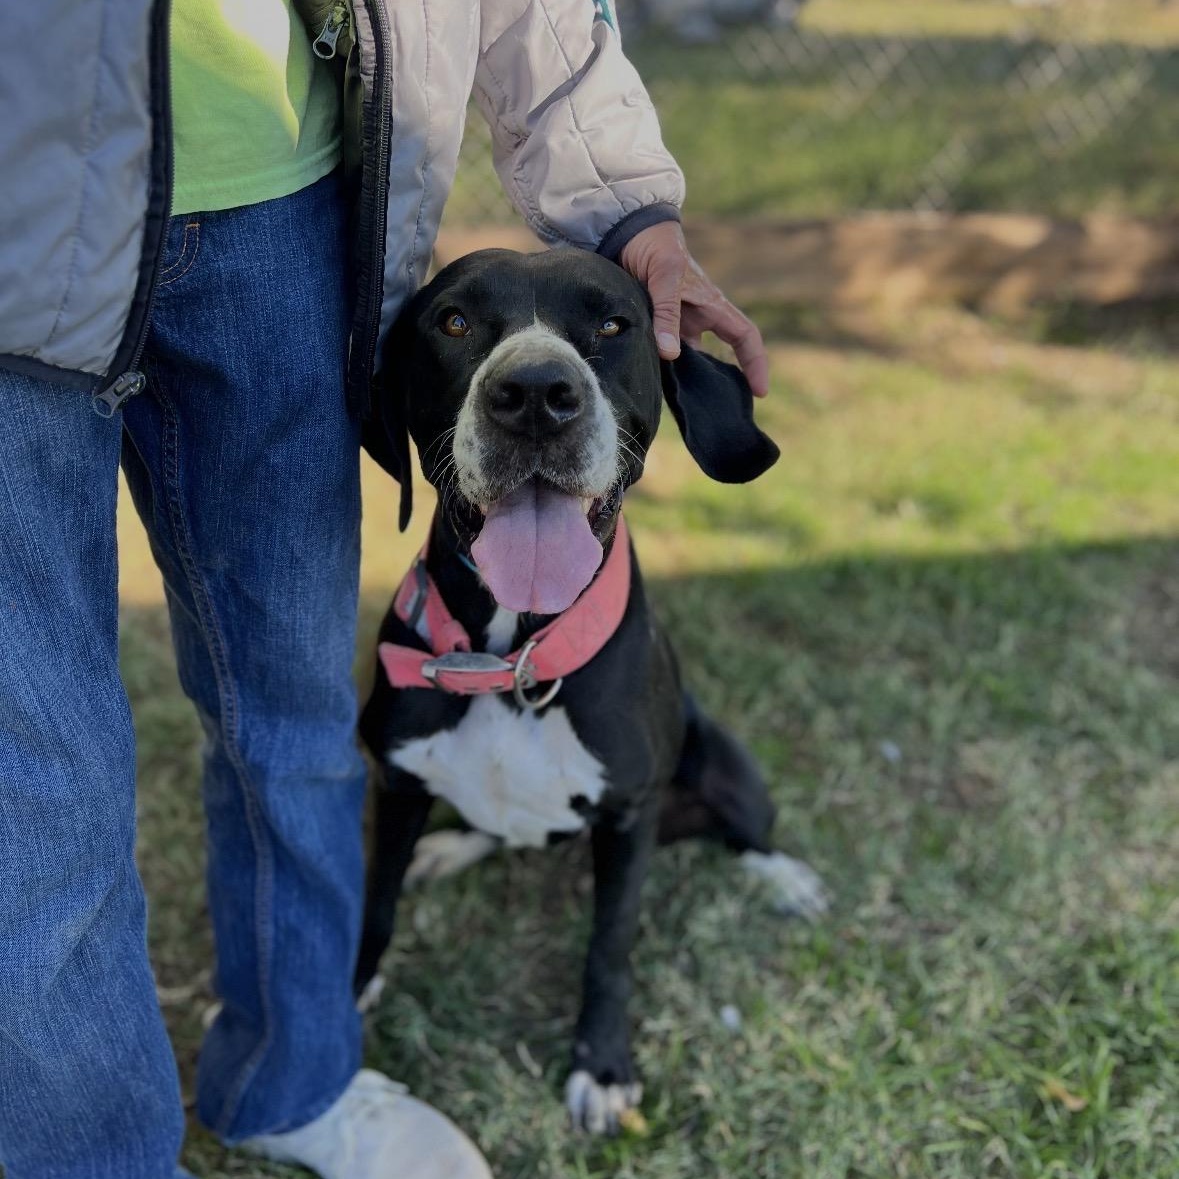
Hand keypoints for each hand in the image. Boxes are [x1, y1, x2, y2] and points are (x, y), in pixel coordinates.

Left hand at [619, 221, 769, 396]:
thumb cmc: (655, 247)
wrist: (626, 232)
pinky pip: (661, 354)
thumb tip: (671, 354)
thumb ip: (666, 313)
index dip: (755, 363)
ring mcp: (675, 325)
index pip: (744, 337)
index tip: (759, 391)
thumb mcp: (664, 276)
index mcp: (712, 305)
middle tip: (715, 414)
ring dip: (683, 382)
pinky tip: (650, 387)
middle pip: (715, 358)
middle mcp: (697, 319)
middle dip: (718, 385)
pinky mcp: (654, 327)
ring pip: (685, 361)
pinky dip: (658, 371)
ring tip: (682, 409)